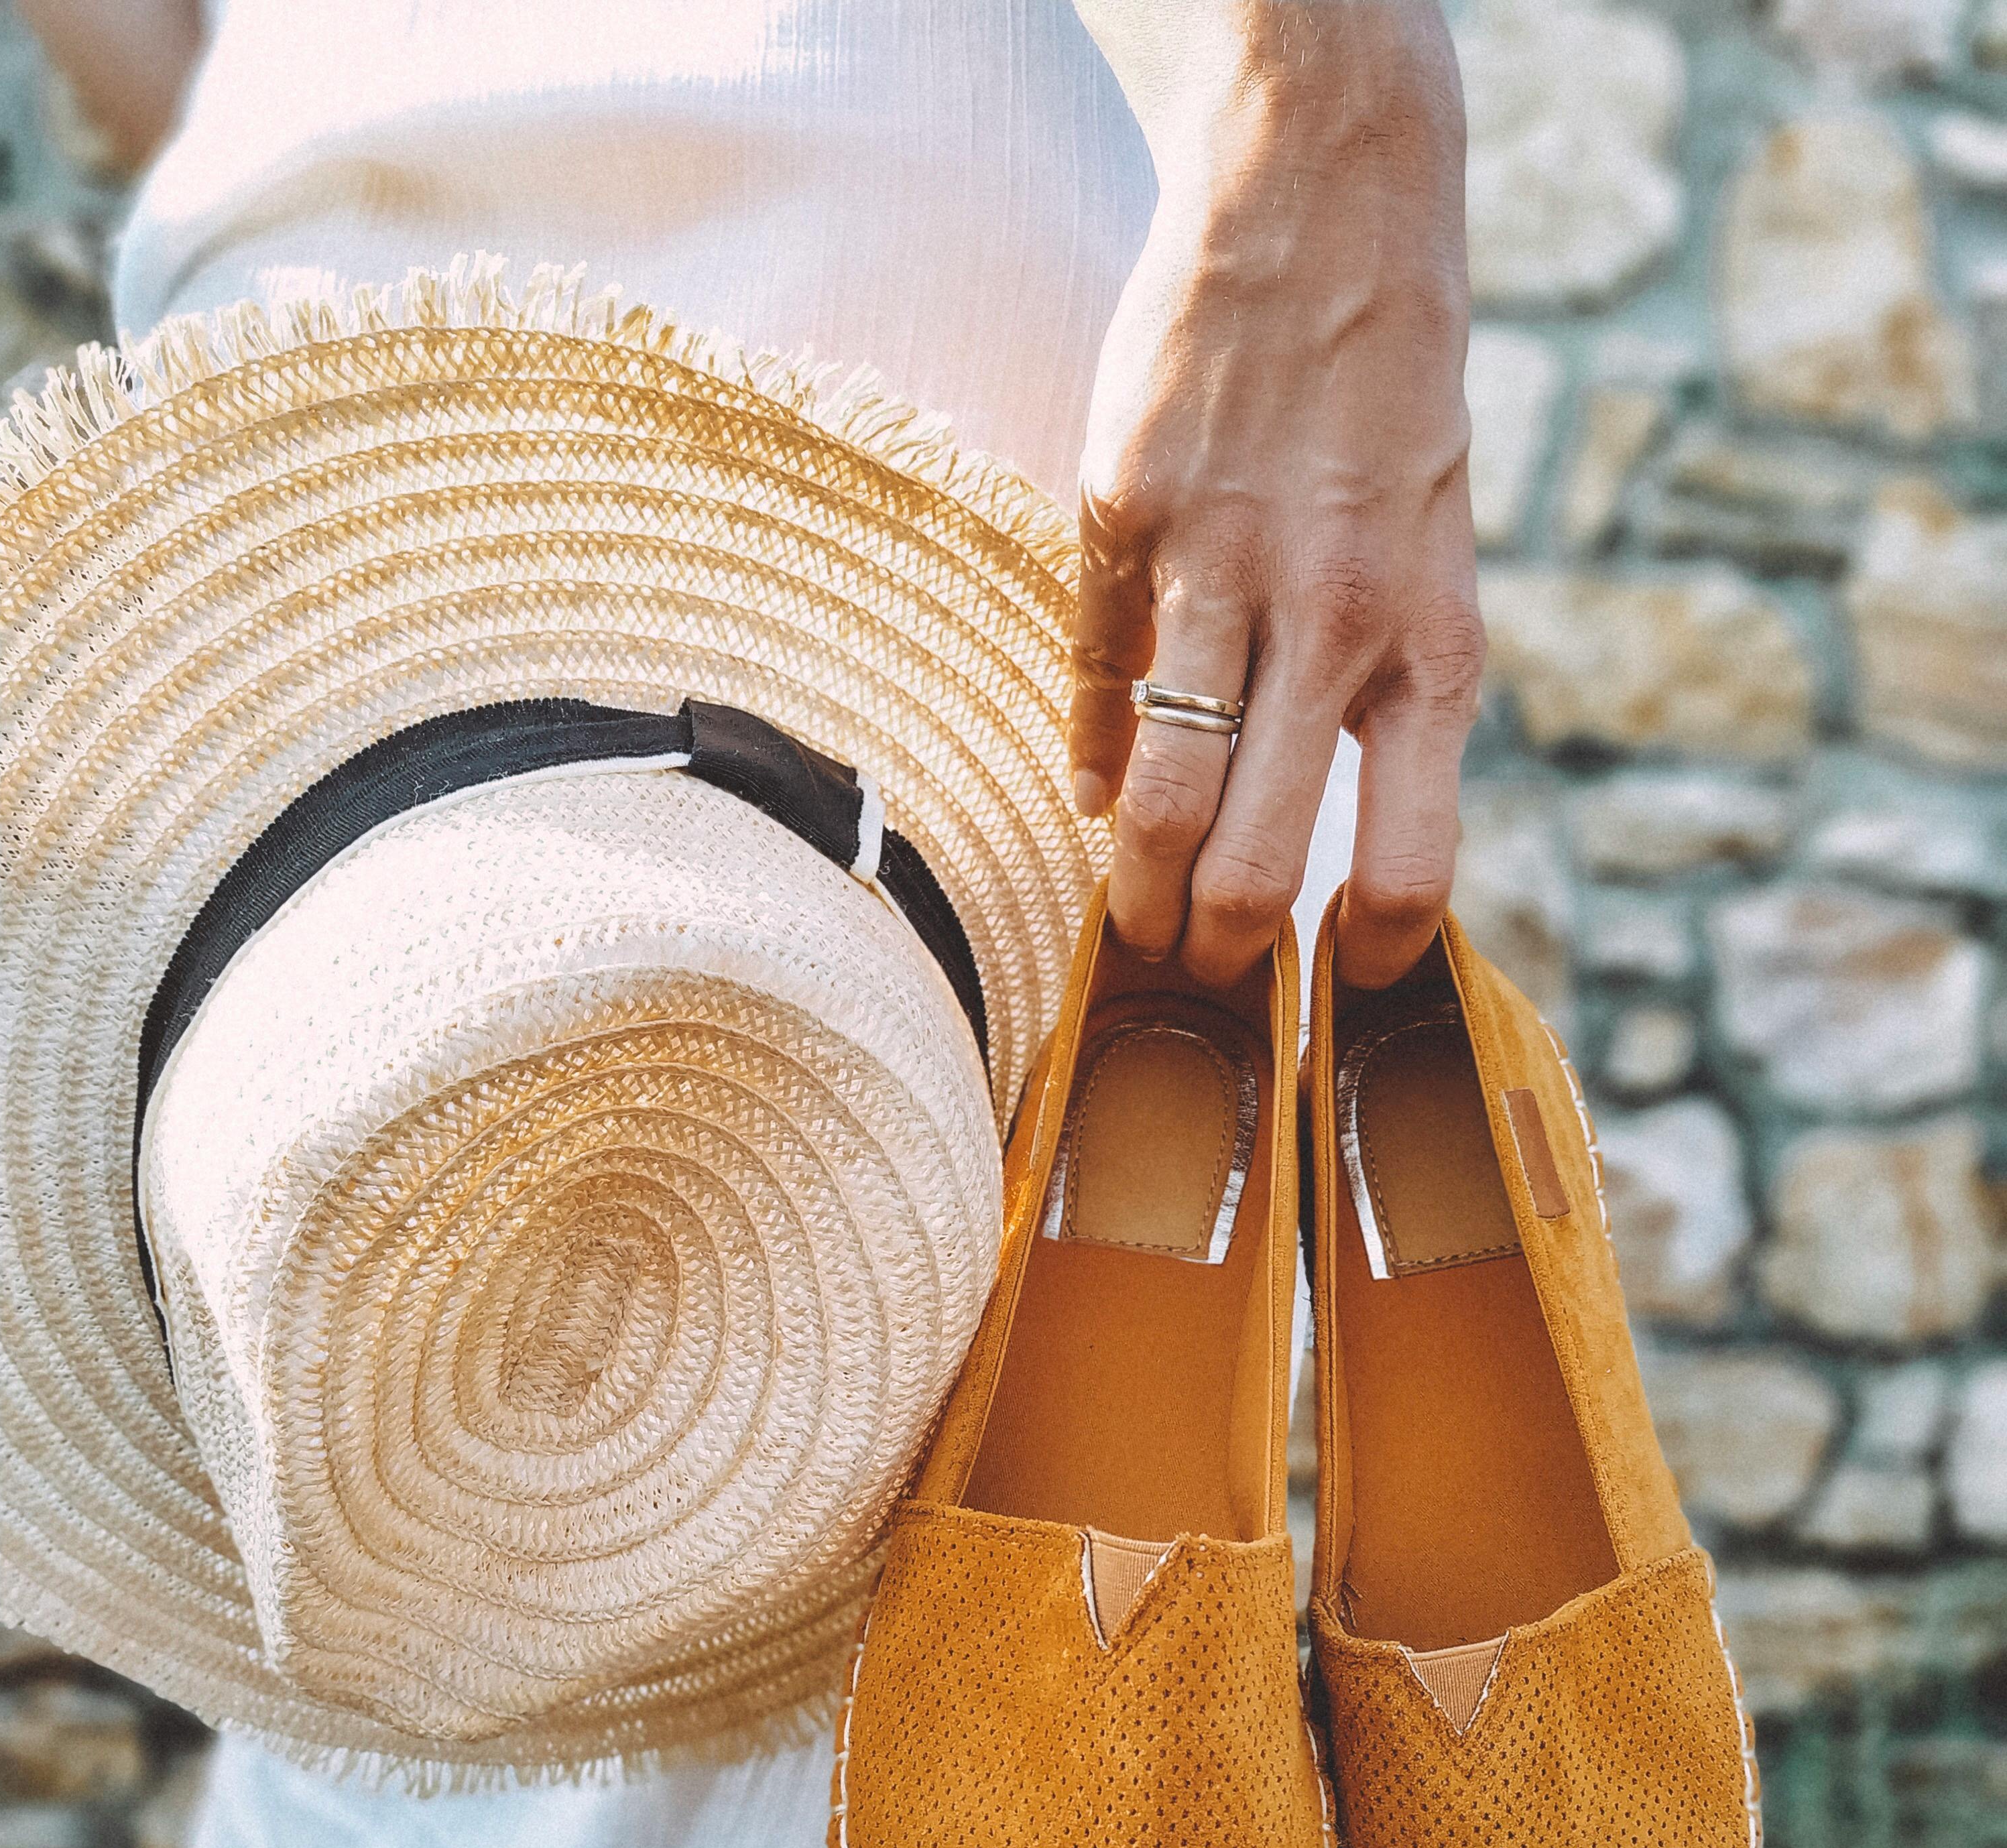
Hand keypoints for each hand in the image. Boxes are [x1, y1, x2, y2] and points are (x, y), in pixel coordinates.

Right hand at [1070, 0, 1481, 989]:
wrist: (1328, 190)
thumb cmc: (1391, 395)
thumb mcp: (1437, 550)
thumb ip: (1384, 690)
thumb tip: (1303, 835)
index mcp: (1433, 638)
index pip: (1408, 864)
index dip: (1364, 953)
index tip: (1329, 977)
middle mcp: (1336, 616)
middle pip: (1252, 859)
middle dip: (1212, 950)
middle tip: (1190, 970)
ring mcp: (1221, 565)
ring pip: (1157, 798)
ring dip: (1132, 892)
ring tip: (1129, 928)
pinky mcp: (1124, 513)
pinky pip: (1094, 678)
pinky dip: (1090, 753)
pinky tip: (1092, 789)